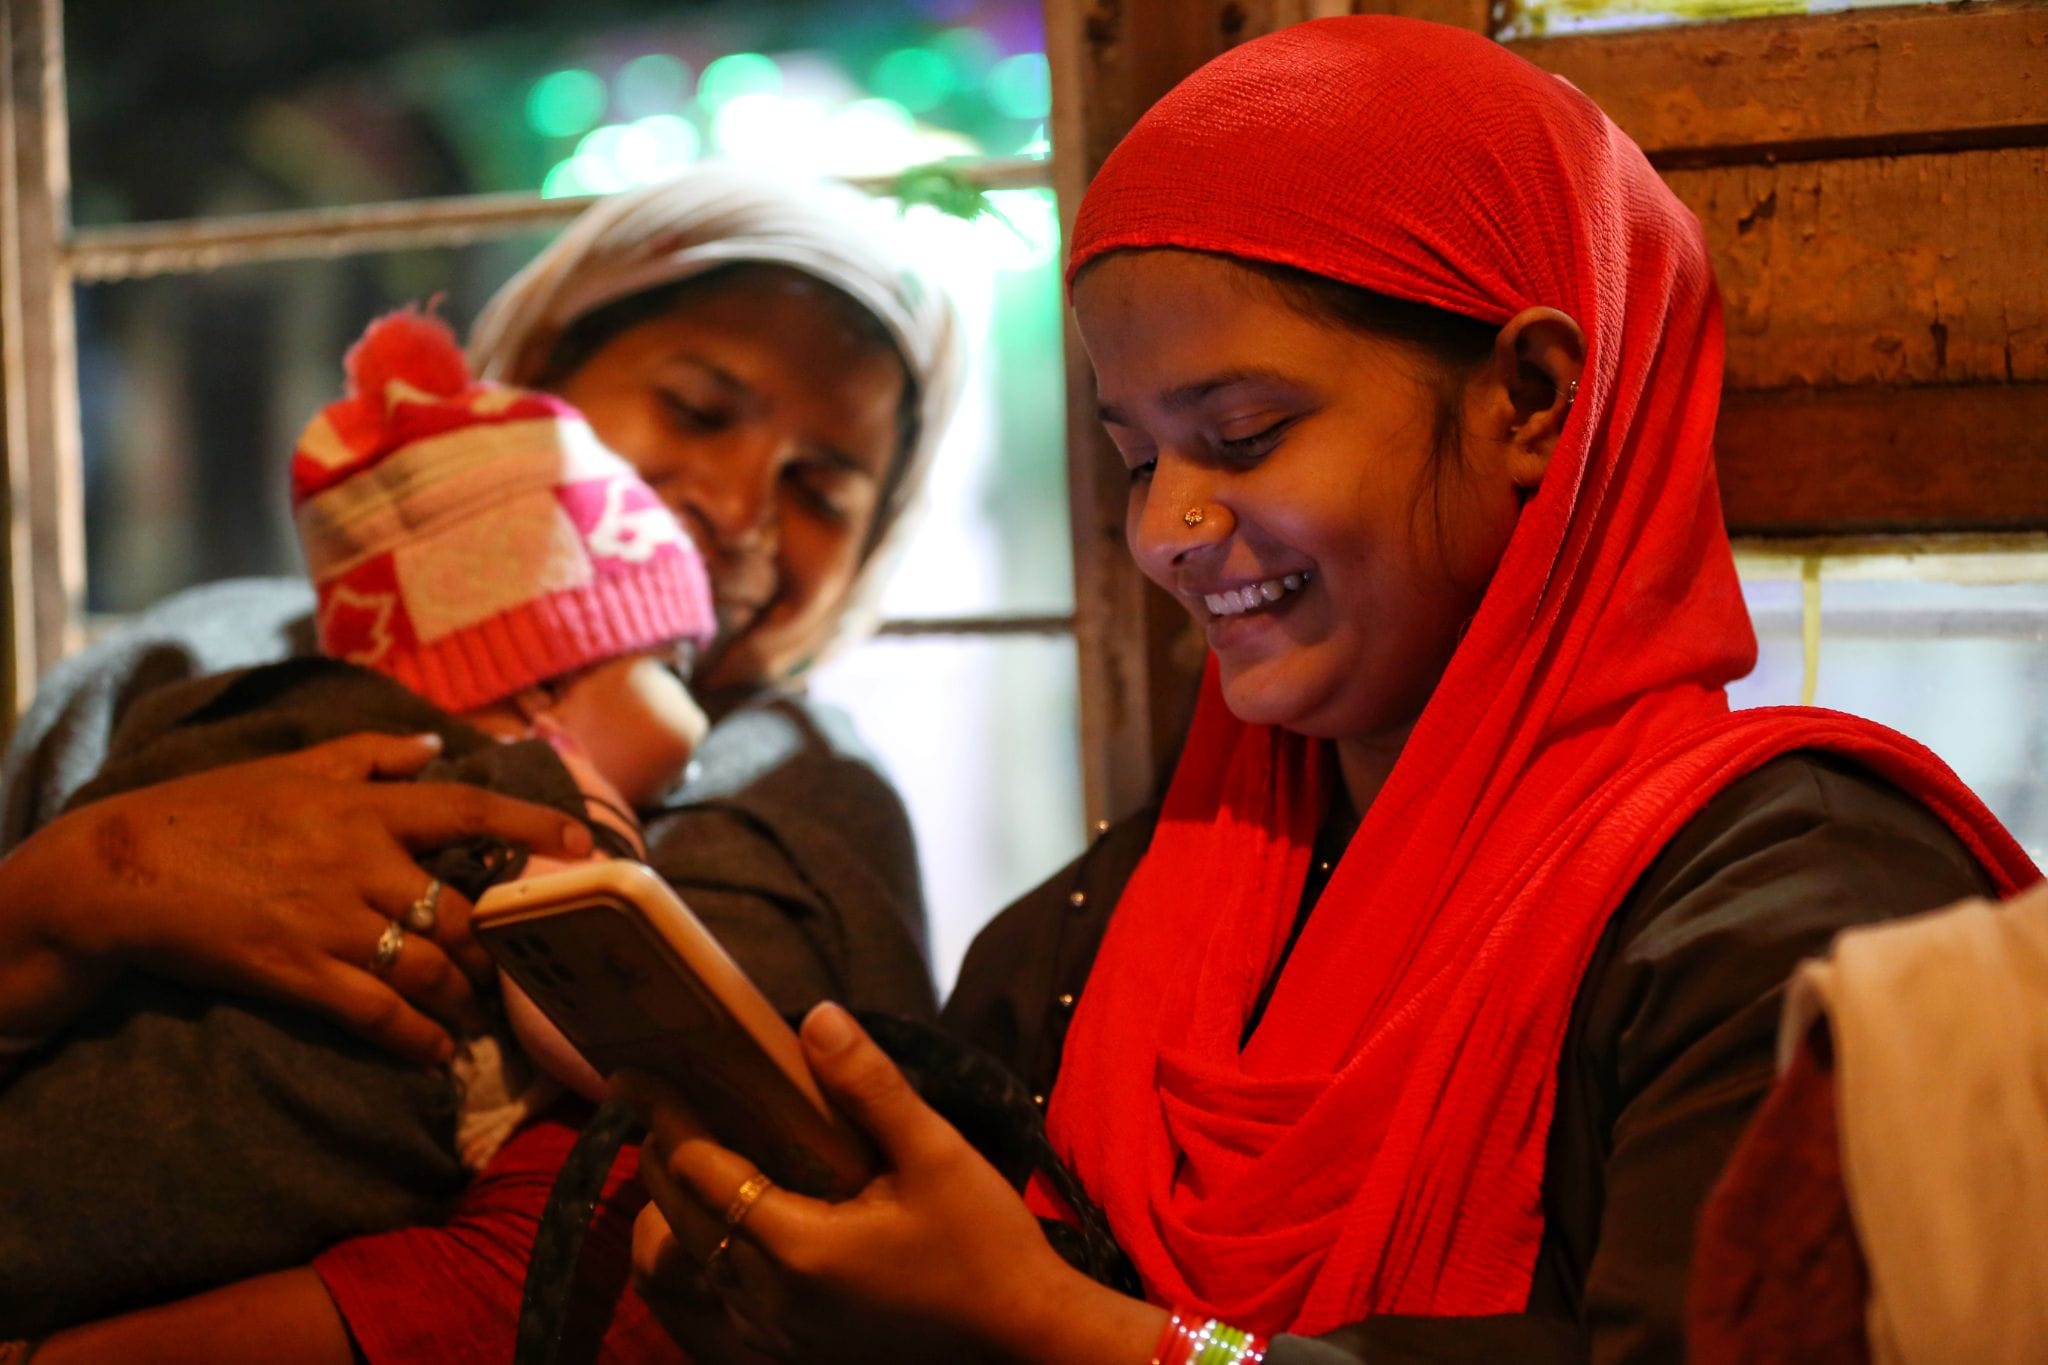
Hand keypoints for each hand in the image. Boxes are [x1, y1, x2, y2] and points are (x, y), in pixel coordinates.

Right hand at [0, 731, 592, 1064]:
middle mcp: (361, 863)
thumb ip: (370, 756)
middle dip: (496, 948)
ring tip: (479, 1015)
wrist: (123, 868)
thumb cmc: (209, 810)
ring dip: (465, 997)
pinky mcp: (299, 971)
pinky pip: (378, 1012)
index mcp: (364, 808)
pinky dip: (417, 1037)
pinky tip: (437, 1053)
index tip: (583, 846)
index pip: (467, 809)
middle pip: (460, 912)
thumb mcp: (293, 766)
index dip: (530, 829)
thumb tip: (433, 746)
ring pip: (430, 967)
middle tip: (519, 968)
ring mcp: (332, 921)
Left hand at [618, 1005, 1164, 1364]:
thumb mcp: (936, 1153)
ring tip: (685, 1147)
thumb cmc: (983, 1244)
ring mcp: (774, 1331)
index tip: (637, 1071)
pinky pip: (714, 1292)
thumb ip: (870, 1086)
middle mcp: (770, 1299)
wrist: (1019, 1333)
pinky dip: (699, 1246)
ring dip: (673, 1203)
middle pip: (677, 1216)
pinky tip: (722, 1212)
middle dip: (661, 1151)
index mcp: (799, 1248)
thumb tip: (816, 1017)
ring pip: (685, 1261)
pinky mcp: (788, 1346)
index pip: (703, 1172)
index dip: (665, 1116)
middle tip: (653, 1094)